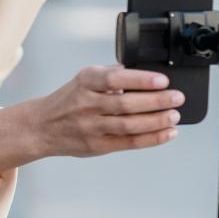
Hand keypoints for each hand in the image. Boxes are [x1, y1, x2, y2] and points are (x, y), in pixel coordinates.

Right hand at [29, 64, 183, 158]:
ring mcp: (91, 127)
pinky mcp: (97, 146)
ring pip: (129, 125)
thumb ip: (110, 74)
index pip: (115, 78)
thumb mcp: (84, 79)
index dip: (140, 79)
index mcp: (85, 82)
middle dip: (156, 101)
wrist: (42, 126)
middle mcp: (86, 104)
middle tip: (177, 98)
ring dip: (156, 121)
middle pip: (125, 104)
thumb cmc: (69, 100)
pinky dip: (151, 138)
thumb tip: (142, 71)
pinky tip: (167, 133)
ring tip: (174, 116)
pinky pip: (129, 142)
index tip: (162, 80)